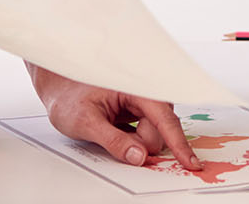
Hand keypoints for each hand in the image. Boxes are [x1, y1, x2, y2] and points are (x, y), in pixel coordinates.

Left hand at [30, 65, 200, 169]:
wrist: (58, 84)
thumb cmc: (69, 96)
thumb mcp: (85, 122)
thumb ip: (113, 140)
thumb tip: (139, 157)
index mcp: (136, 87)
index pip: (164, 119)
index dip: (179, 143)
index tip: (190, 163)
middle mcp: (145, 91)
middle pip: (159, 130)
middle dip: (140, 142)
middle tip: (110, 135)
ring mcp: (143, 101)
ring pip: (153, 132)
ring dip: (136, 139)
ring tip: (108, 126)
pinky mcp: (139, 109)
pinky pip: (146, 131)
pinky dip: (134, 137)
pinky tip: (114, 126)